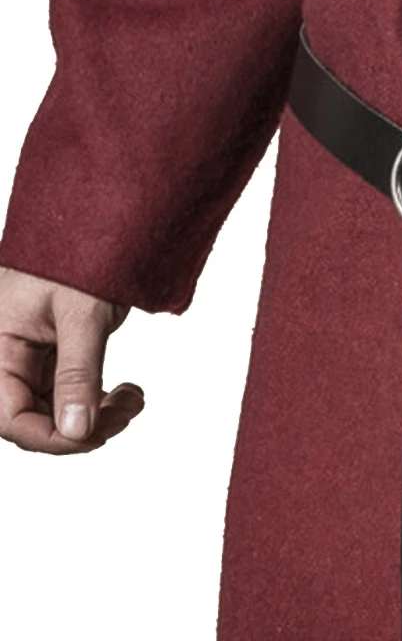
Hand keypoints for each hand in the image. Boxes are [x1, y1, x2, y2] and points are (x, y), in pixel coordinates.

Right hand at [0, 264, 143, 453]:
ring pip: (57, 407)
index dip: (51, 437)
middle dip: (81, 427)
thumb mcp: (82, 315)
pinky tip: (127, 392)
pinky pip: (72, 389)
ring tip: (133, 399)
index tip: (95, 437)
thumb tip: (76, 432)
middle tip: (126, 414)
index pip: (10, 416)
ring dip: (96, 414)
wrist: (97, 219)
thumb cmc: (79, 254)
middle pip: (34, 418)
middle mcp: (9, 355)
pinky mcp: (58, 350)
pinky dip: (99, 397)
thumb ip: (78, 373)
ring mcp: (34, 354)